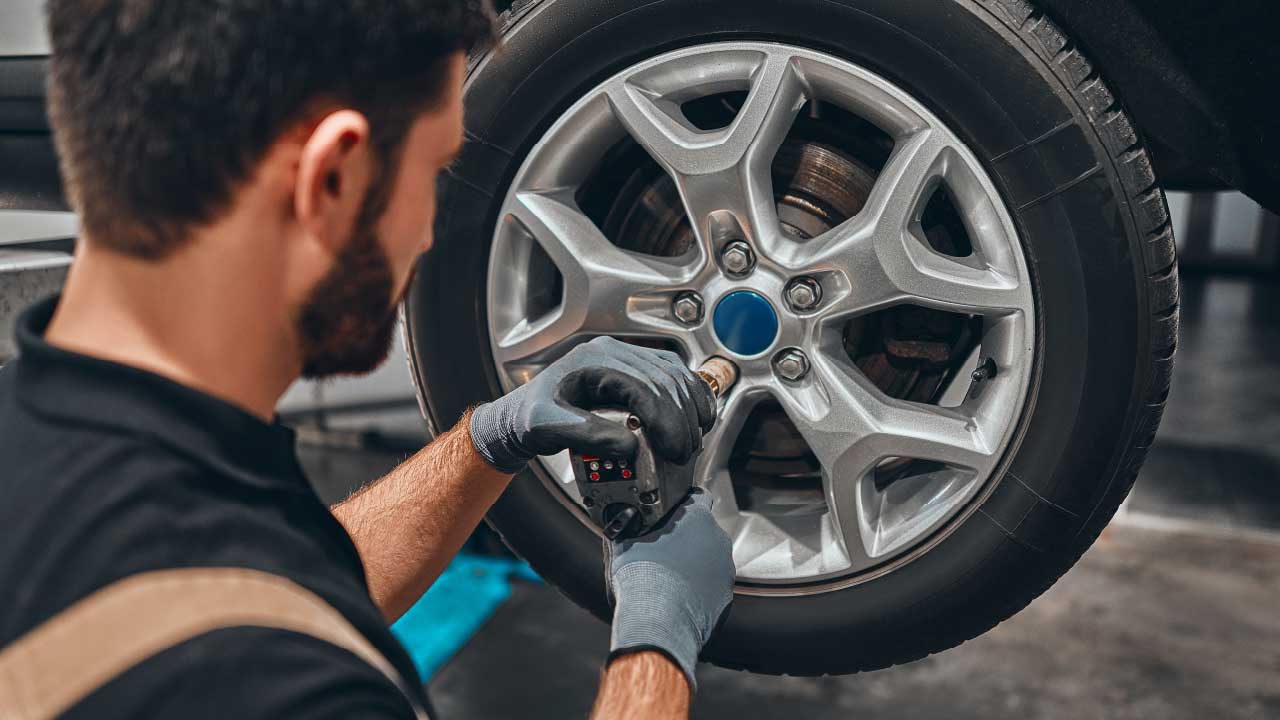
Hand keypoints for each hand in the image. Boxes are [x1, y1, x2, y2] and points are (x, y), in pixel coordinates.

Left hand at [469, 336, 715, 472]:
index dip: (665, 419)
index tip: (674, 448)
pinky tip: (694, 418)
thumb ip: (589, 436)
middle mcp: (614, 353)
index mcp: (594, 362)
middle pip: (665, 380)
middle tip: (685, 452)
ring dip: (690, 407)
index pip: (644, 386)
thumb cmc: (531, 417)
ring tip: (693, 440)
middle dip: (681, 420)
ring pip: (674, 375)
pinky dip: (688, 397)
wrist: (522, 414)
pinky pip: (671, 376)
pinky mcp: (634, 370)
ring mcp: (626, 359)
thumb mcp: (550, 428)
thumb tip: (630, 447)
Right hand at [607, 490, 733, 689]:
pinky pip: (711, 587)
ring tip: (667, 579)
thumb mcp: (622, 545)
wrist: (658, 622)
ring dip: (693, 565)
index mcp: (697, 518)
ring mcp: (725, 570)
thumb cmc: (641, 578)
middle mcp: (718, 540)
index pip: (699, 496)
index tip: (673, 512)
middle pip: (703, 531)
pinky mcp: (726, 598)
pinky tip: (677, 598)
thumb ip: (627, 526)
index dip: (685, 501)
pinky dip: (698, 590)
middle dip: (686, 538)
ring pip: (709, 560)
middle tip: (662, 550)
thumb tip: (621, 521)